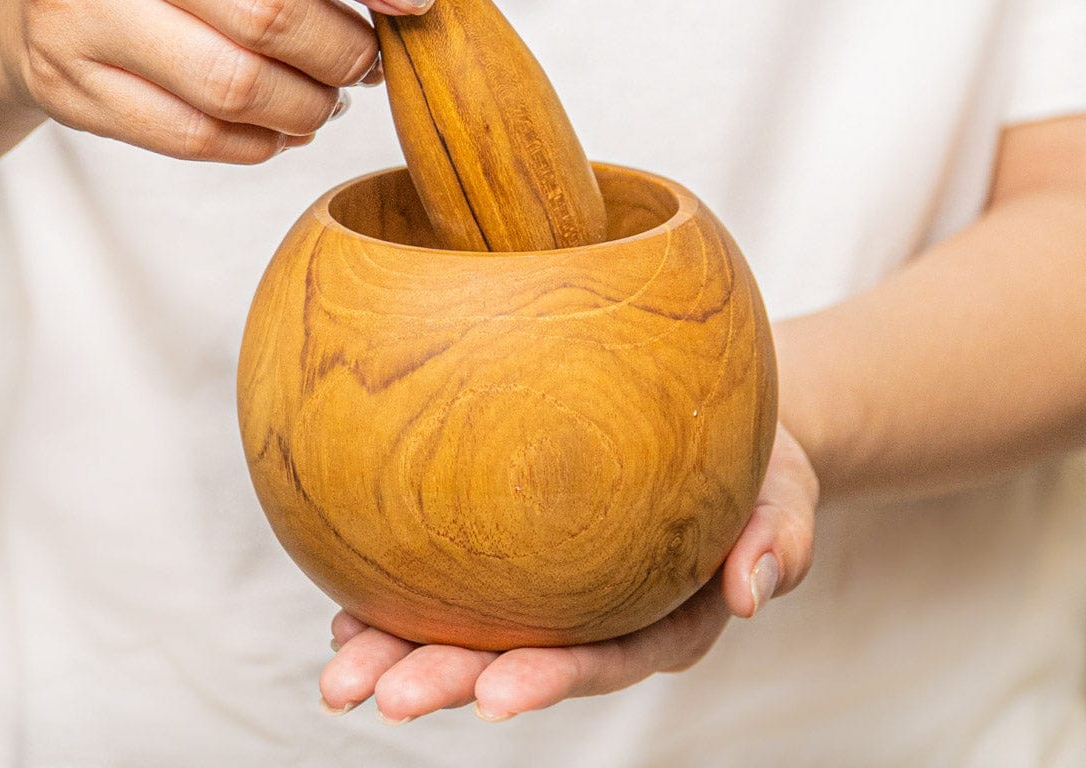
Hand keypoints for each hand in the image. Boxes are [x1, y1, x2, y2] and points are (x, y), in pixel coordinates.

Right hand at [0, 0, 492, 160]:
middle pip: (260, 6)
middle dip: (347, 46)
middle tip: (379, 55)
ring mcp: (70, 2)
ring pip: (232, 82)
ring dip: (312, 101)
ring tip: (336, 88)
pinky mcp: (68, 81)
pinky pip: (194, 135)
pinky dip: (262, 139)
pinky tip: (286, 119)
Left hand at [319, 423, 817, 722]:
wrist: (724, 431)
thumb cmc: (760, 469)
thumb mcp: (788, 495)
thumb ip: (780, 541)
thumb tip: (755, 591)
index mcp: (663, 619)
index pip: (606, 658)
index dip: (552, 680)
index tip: (494, 697)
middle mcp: (599, 618)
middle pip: (522, 658)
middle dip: (450, 681)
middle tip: (382, 696)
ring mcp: (558, 591)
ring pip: (476, 629)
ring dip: (404, 650)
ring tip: (339, 663)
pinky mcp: (525, 555)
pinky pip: (461, 580)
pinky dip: (403, 597)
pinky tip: (347, 603)